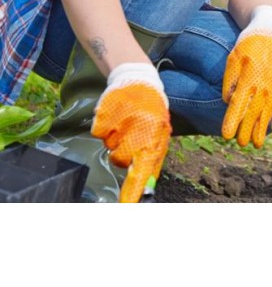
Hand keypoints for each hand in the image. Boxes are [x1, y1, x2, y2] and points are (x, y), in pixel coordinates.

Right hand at [91, 63, 170, 202]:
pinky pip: (98, 131)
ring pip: (108, 143)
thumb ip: (152, 159)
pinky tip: (114, 115)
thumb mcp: (159, 134)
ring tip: (125, 121)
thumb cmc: (150, 113)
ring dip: (114, 137)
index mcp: (156, 137)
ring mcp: (123, 118)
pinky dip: (103, 126)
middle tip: (129, 137)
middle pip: (119, 159)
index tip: (126, 206)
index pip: (144, 169)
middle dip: (121, 153)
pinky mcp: (107, 109)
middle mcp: (141, 128)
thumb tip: (145, 187)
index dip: (133, 189)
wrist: (140, 80)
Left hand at [222, 5, 271, 148]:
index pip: (238, 104)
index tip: (226, 135)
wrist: (270, 31)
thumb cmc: (247, 44)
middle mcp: (262, 83)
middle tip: (240, 144)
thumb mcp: (233, 57)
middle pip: (253, 112)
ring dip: (261, 129)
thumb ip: (230, 79)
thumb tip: (229, 100)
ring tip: (256, 145)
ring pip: (267, 112)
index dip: (232, 120)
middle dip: (246, 130)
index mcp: (247, 76)